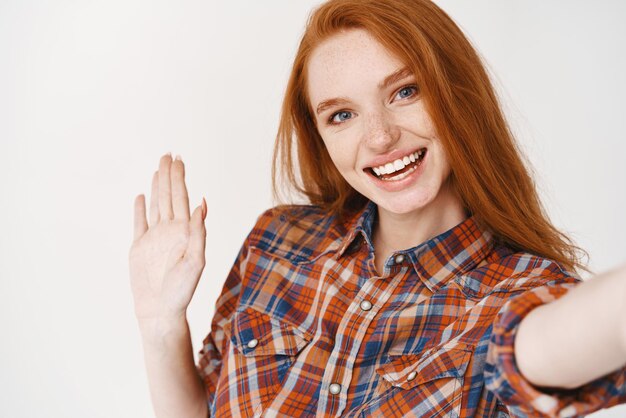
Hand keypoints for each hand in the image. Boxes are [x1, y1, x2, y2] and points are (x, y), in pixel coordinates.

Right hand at [128, 153, 206, 323]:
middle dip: (168, 174)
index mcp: (184, 231)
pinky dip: (140, 209)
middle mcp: (170, 230)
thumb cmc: (182, 291)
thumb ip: (199, 232)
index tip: (178, 159)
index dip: (179, 177)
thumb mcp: (195, 260)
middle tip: (168, 154)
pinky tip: (141, 196)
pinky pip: (139, 223)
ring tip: (158, 169)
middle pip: (169, 196)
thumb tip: (202, 204)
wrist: (160, 311)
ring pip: (156, 204)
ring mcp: (154, 237)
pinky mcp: (139, 247)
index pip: (181, 197)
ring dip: (156, 186)